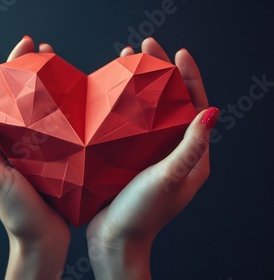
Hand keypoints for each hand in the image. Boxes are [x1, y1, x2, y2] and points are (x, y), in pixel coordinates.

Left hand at [0, 36, 69, 279]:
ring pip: (24, 107)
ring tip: (45, 60)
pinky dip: (48, 104)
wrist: (43, 241)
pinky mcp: (41, 157)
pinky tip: (61, 93)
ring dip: (32, 82)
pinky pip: (41, 124)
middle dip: (13, 70)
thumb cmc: (17, 215)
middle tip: (27, 46)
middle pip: (4, 99)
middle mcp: (1, 146)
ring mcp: (22, 150)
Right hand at [86, 38, 218, 279]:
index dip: (190, 77)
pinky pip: (130, 124)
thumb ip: (190, 147)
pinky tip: (109, 92)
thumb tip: (212, 111)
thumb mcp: (169, 177)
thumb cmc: (142, 214)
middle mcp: (174, 152)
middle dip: (161, 73)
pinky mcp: (129, 158)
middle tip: (145, 47)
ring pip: (149, 111)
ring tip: (126, 61)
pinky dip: (122, 104)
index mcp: (192, 157)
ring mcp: (150, 155)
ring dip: (140, 85)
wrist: (113, 240)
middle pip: (171, 103)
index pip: (197, 107)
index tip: (177, 53)